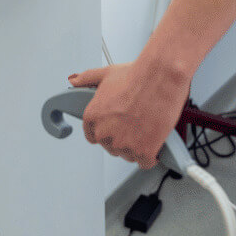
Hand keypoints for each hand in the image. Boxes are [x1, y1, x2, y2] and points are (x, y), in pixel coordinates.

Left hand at [68, 58, 190, 169]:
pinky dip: (151, 155)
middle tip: (135, 122)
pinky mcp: (143, 151)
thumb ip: (87, 78)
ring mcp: (124, 143)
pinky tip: (154, 142)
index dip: (107, 131)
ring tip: (146, 128)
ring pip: (129, 155)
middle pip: (112, 147)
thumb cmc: (137, 75)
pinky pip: (145, 162)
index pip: (93, 136)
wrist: (161, 77)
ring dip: (137, 147)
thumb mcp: (106, 74)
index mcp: (92, 116)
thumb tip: (74, 80)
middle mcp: (105, 132)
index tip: (116, 127)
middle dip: (123, 138)